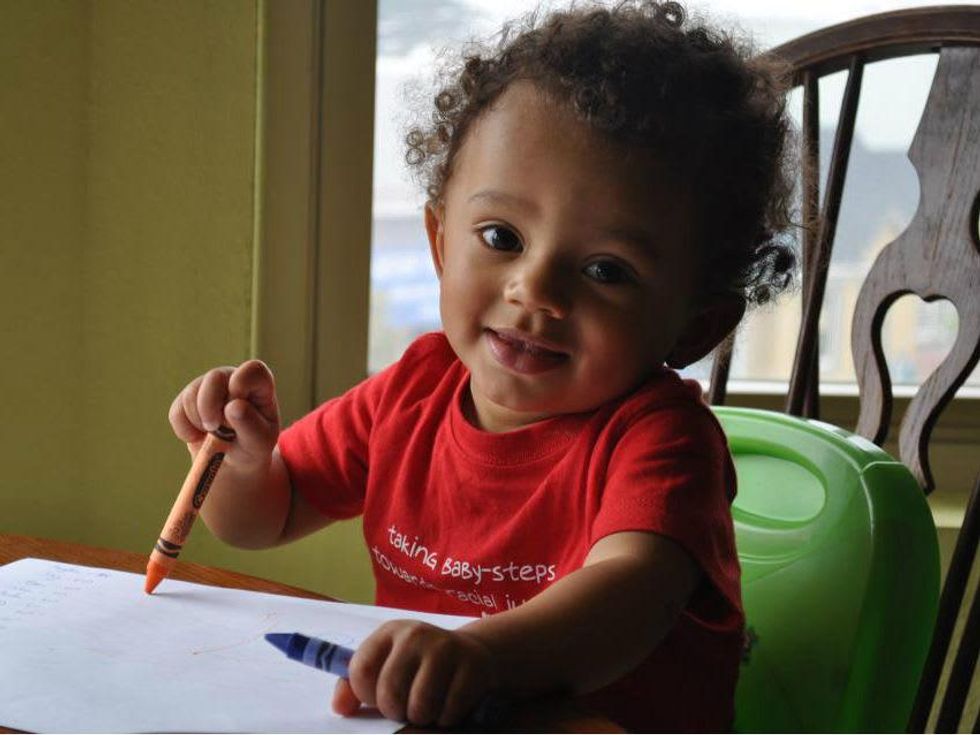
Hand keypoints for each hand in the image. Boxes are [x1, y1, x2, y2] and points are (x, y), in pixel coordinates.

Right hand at [168, 360, 279, 469]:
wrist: (232, 461)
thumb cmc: (252, 446)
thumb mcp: (258, 441)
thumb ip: (250, 424)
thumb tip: (233, 406)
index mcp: (259, 384)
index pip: (252, 370)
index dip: (240, 387)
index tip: (236, 410)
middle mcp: (233, 378)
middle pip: (214, 378)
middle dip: (210, 406)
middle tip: (214, 429)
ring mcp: (209, 386)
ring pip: (192, 394)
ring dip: (198, 421)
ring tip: (213, 435)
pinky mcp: (188, 398)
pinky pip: (177, 411)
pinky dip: (185, 430)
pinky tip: (198, 436)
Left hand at [332, 620, 497, 726]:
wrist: (470, 652)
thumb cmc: (418, 664)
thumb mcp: (385, 664)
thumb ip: (355, 686)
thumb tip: (340, 708)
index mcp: (389, 633)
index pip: (361, 671)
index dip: (366, 695)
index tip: (379, 695)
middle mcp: (415, 635)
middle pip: (390, 694)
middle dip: (396, 711)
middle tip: (406, 705)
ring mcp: (445, 649)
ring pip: (420, 707)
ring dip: (421, 718)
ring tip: (426, 706)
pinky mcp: (471, 667)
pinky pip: (448, 712)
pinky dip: (445, 719)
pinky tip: (447, 704)